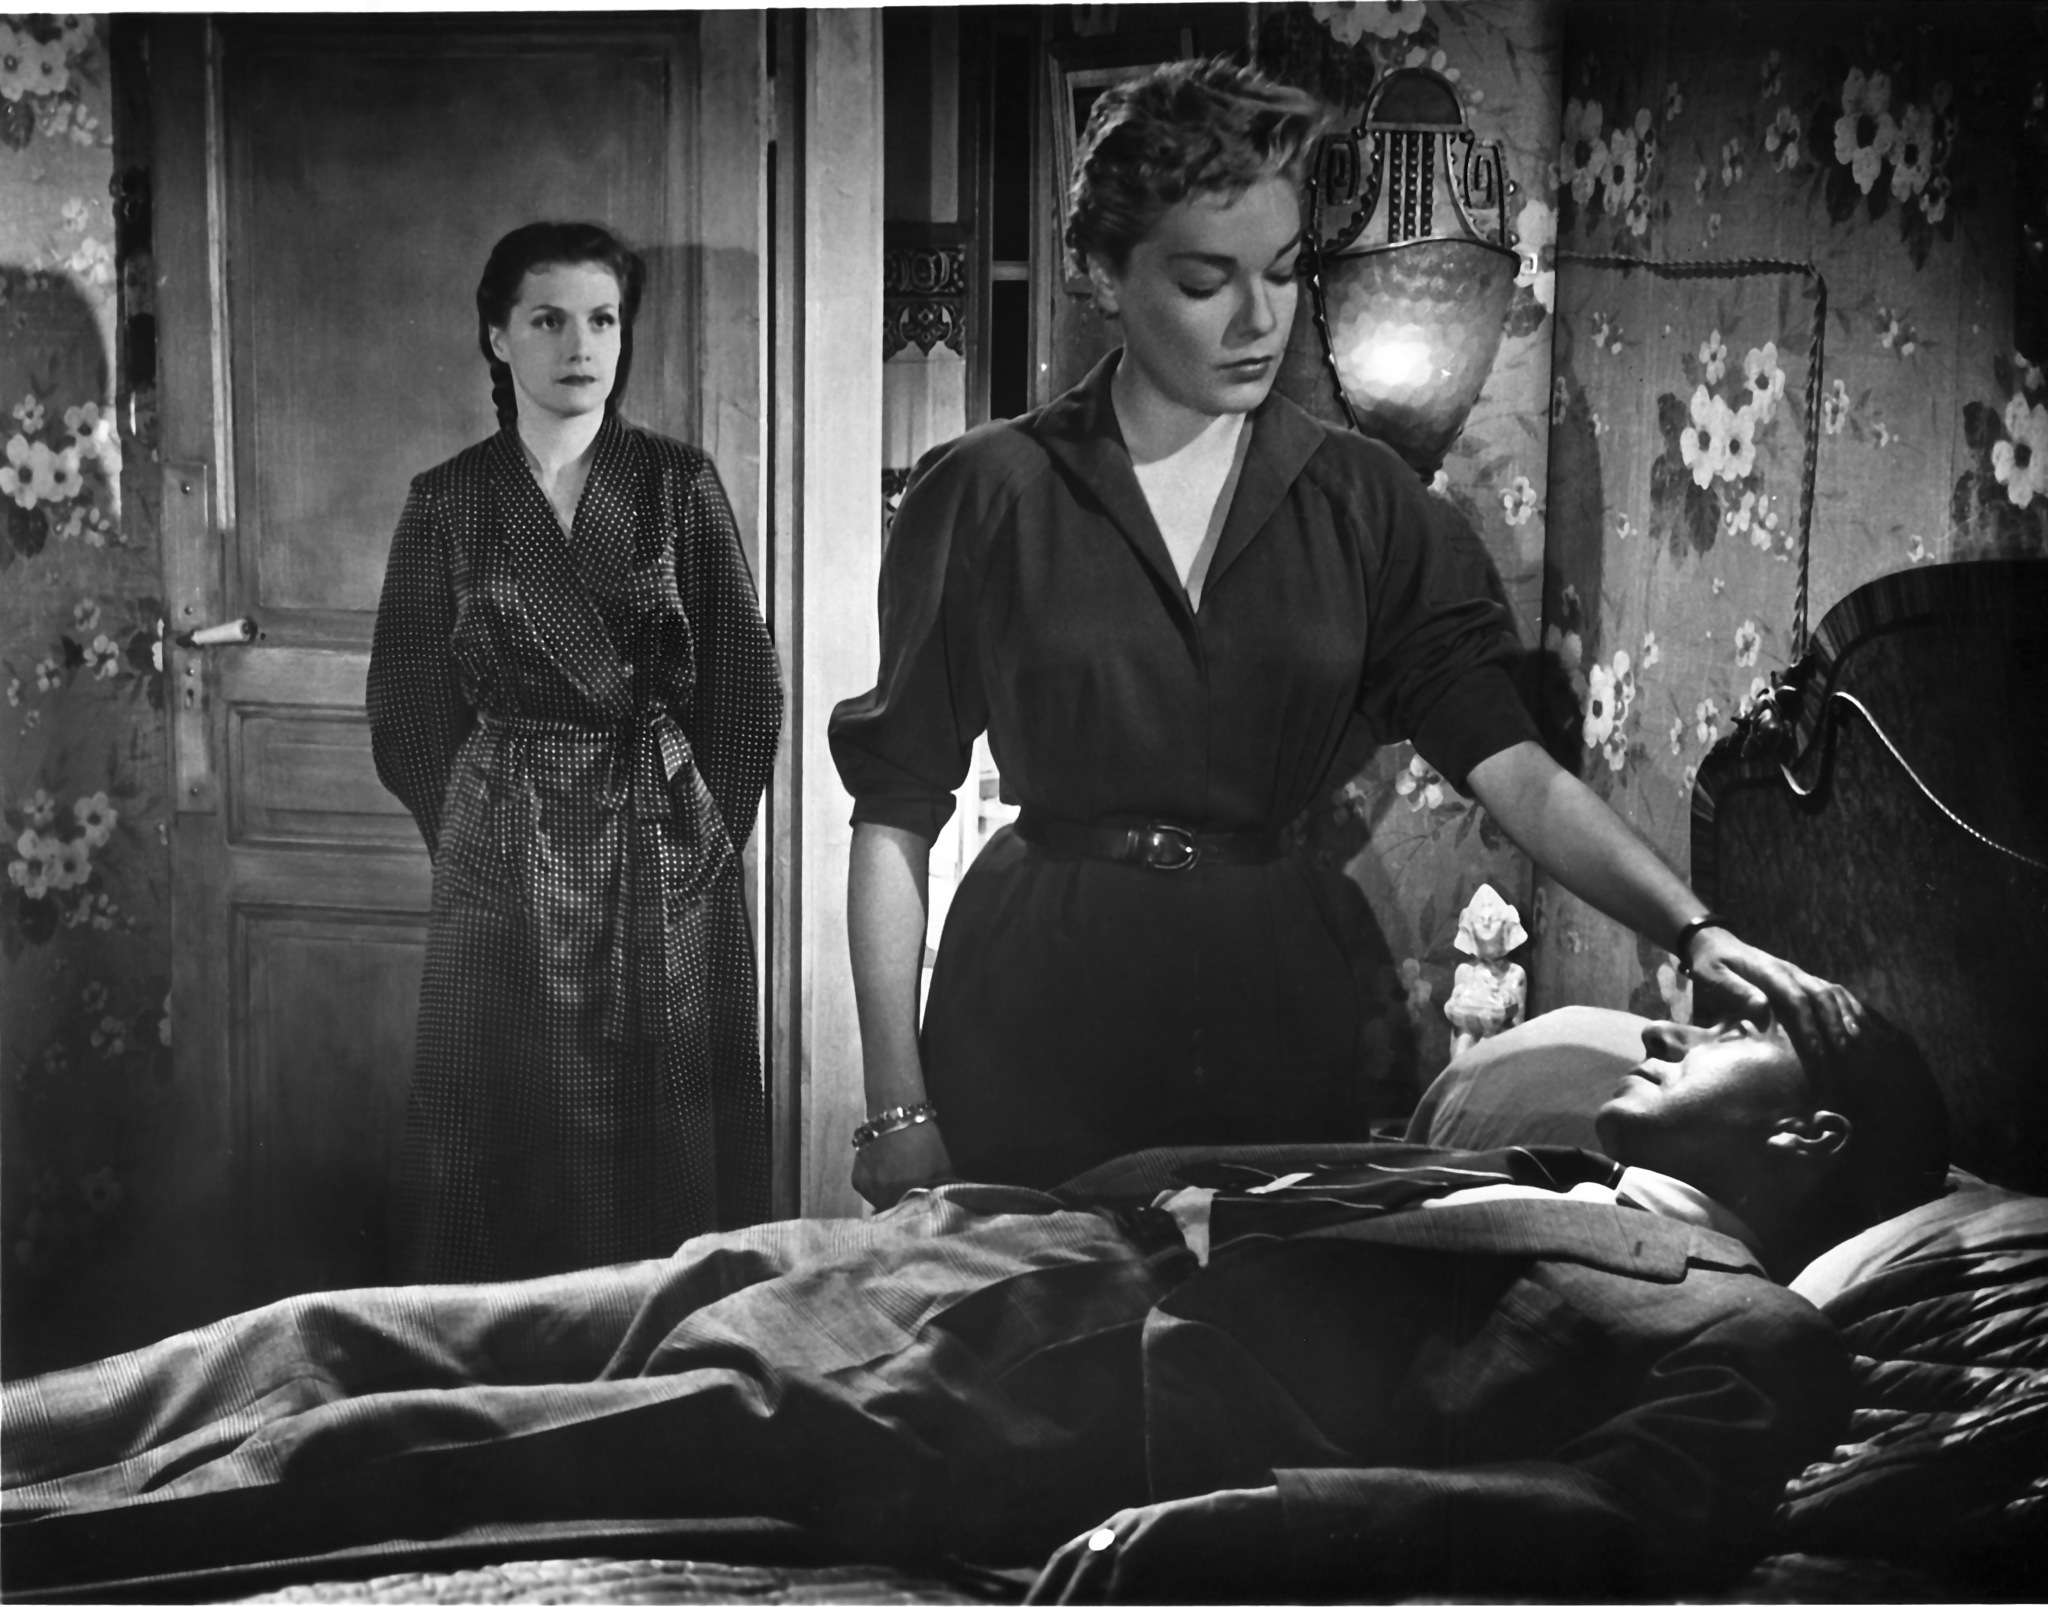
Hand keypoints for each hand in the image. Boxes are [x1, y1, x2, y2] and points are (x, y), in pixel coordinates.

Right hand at [850, 1118, 955, 1209]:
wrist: (894, 1115)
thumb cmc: (923, 1140)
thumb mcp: (942, 1166)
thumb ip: (941, 1189)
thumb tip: (943, 1203)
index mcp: (907, 1198)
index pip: (912, 1217)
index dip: (916, 1212)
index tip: (920, 1206)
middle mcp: (884, 1199)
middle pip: (894, 1212)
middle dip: (901, 1206)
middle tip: (908, 1194)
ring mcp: (868, 1191)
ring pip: (880, 1203)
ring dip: (888, 1197)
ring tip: (896, 1182)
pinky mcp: (857, 1182)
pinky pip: (869, 1192)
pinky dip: (876, 1186)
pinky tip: (883, 1173)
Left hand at [1025, 1487, 1283, 1602]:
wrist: (1250, 1525)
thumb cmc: (1204, 1561)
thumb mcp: (1157, 1584)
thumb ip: (1128, 1592)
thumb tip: (1105, 1601)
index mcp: (1112, 1537)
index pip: (1064, 1562)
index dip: (1042, 1589)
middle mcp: (1119, 1526)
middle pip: (1067, 1556)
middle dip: (1046, 1590)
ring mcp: (1141, 1523)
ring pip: (1094, 1554)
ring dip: (1075, 1591)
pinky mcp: (1165, 1523)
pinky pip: (1132, 1555)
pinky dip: (1118, 1583)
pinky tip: (1114, 1603)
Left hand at [1686, 927, 1864, 1067]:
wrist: (1715, 943)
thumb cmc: (1711, 964)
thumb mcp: (1712, 976)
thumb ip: (1734, 990)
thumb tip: (1762, 1007)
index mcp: (1769, 972)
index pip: (1796, 999)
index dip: (1808, 1025)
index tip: (1816, 1050)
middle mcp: (1790, 971)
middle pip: (1821, 996)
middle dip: (1834, 1024)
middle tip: (1843, 1052)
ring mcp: (1799, 973)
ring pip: (1832, 992)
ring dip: (1847, 1015)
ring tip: (1858, 1041)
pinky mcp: (1802, 978)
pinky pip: (1832, 989)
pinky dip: (1848, 1005)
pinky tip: (1859, 1024)